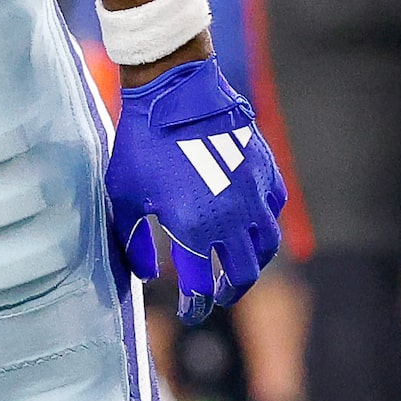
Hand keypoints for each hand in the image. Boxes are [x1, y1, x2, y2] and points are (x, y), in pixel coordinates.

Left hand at [103, 59, 285, 324]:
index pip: (200, 286)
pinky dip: (265, 226)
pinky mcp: (265, 171)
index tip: (189, 311)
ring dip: (252, 265)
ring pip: (266, 247)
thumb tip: (145, 273)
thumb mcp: (125, 196)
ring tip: (238, 269)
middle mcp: (231, 218)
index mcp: (194, 229)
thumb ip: (133, 242)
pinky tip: (252, 227)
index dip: (194, 306)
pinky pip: (274, 210)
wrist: (176, 90)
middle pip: (241, 274)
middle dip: (227, 292)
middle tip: (216, 296)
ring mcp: (253, 195)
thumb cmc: (143, 142)